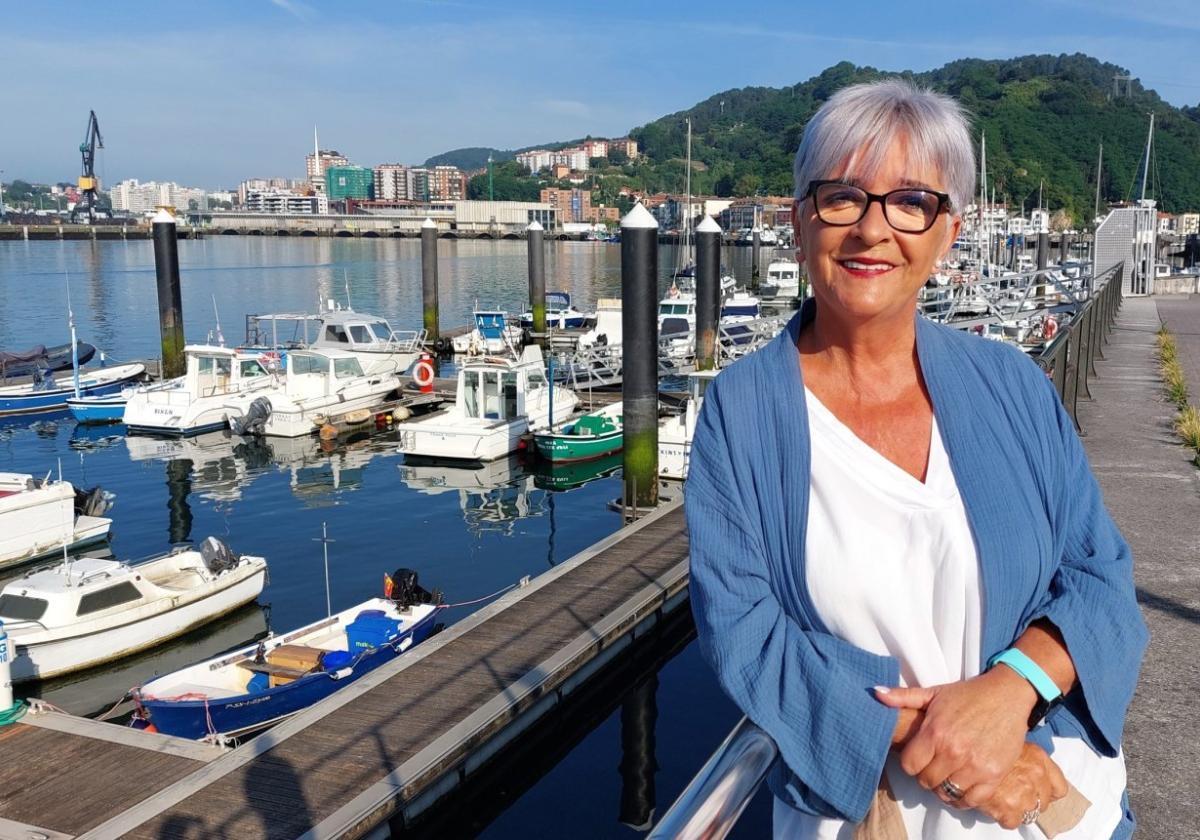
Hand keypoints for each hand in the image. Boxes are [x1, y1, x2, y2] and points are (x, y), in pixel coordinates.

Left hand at [875, 666, 1038, 806]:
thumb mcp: (934, 692)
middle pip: (926, 781)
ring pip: (946, 793)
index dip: (910, 763)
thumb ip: (904, 696)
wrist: (1008, 695)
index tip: (918, 757)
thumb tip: (875, 693)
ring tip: (947, 775)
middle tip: (933, 765)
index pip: (909, 765)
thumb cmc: (968, 694)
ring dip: (944, 787)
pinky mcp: (994, 775)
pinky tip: (961, 786)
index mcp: (935, 732)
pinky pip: (971, 800)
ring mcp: (975, 766)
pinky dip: (963, 799)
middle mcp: (954, 752)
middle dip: (926, 775)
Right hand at [975, 743, 1067, 828]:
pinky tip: (992, 803)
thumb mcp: (1009, 740)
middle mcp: (1035, 774)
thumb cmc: (983, 738)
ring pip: (1028, 813)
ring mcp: (1023, 792)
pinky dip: (1001, 816)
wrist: (963, 747)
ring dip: (1014, 808)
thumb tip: (1028, 770)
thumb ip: (1024, 756)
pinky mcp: (1008, 807)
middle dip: (1028, 800)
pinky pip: (1012, 822)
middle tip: (1011, 792)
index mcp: (1039, 758)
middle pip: (1043, 803)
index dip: (1048, 792)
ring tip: (999, 796)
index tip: (1039, 793)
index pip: (1059, 788)